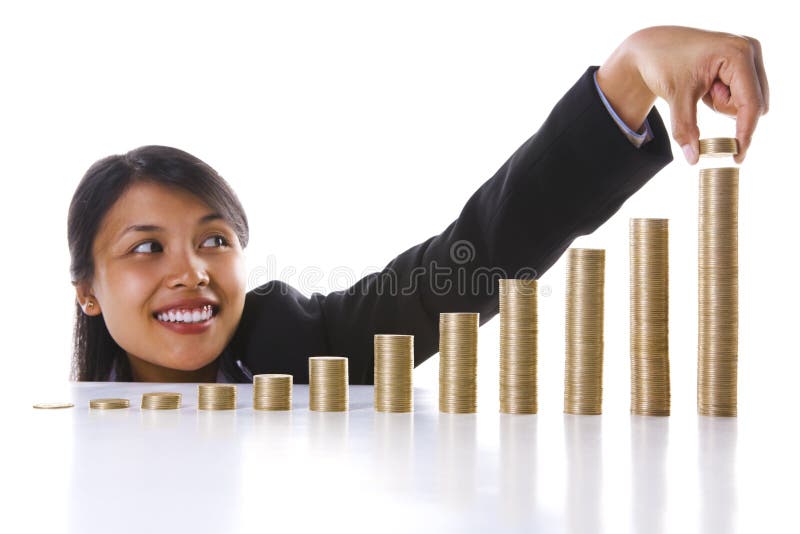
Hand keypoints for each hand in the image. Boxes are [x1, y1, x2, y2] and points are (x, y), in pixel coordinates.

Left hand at [596, 25, 768, 163]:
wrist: (652, 48)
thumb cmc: (663, 64)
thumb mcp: (676, 96)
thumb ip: (686, 128)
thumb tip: (693, 159)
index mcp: (737, 54)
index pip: (750, 103)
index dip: (745, 132)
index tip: (737, 157)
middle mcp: (749, 50)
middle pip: (750, 103)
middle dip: (723, 108)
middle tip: (702, 94)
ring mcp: (748, 54)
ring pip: (745, 101)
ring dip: (721, 103)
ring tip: (702, 86)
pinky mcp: (742, 61)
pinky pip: (740, 94)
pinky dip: (721, 97)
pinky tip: (707, 84)